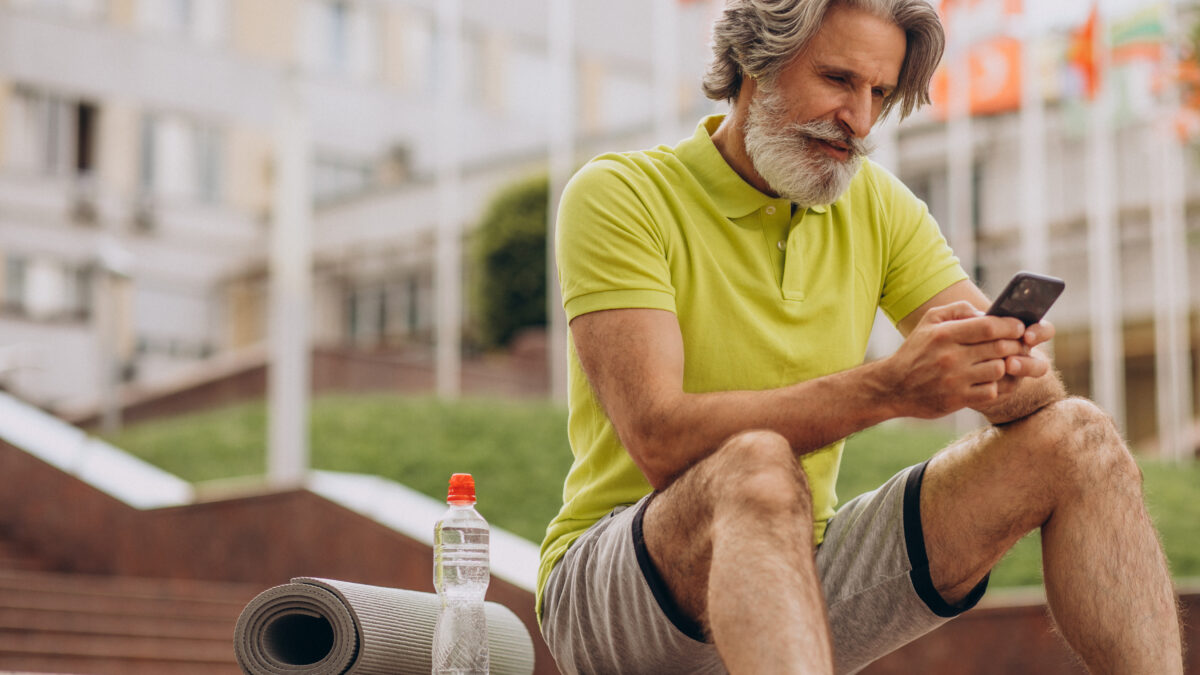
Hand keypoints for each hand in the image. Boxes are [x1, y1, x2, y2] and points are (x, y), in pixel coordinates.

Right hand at [881, 301, 1031, 418]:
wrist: (893, 387)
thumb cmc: (915, 351)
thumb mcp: (929, 322)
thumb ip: (958, 309)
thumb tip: (986, 312)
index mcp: (945, 334)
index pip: (989, 326)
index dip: (1010, 325)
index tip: (1018, 327)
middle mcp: (950, 357)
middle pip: (999, 348)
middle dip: (1014, 345)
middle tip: (1017, 345)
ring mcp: (955, 380)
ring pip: (999, 370)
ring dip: (1005, 365)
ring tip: (1001, 362)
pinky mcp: (957, 399)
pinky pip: (991, 391)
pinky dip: (995, 385)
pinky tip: (988, 380)